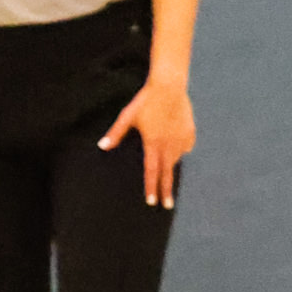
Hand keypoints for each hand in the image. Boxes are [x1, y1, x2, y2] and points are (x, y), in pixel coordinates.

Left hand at [100, 69, 196, 209]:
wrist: (170, 86)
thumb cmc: (146, 101)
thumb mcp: (128, 116)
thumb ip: (116, 133)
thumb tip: (102, 146)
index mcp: (153, 144)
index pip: (151, 172)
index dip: (151, 188)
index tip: (152, 203)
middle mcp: (168, 145)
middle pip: (167, 173)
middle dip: (166, 191)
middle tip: (168, 205)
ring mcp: (181, 139)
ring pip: (176, 159)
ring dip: (171, 167)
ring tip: (167, 168)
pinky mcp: (190, 132)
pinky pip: (185, 147)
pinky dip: (180, 149)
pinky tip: (175, 143)